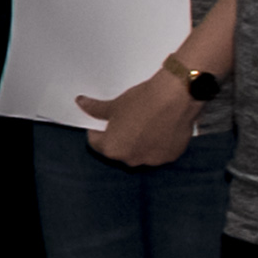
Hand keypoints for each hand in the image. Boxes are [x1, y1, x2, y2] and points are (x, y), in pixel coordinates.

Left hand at [73, 64, 200, 167]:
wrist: (175, 97)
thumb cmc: (143, 101)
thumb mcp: (114, 104)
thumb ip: (96, 109)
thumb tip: (82, 104)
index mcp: (113, 149)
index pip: (96, 142)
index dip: (97, 129)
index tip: (102, 120)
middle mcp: (131, 160)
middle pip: (119, 149)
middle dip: (119, 137)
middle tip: (125, 119)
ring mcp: (153, 160)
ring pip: (140, 151)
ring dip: (139, 141)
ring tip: (145, 122)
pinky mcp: (171, 156)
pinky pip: (159, 150)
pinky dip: (158, 142)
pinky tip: (161, 126)